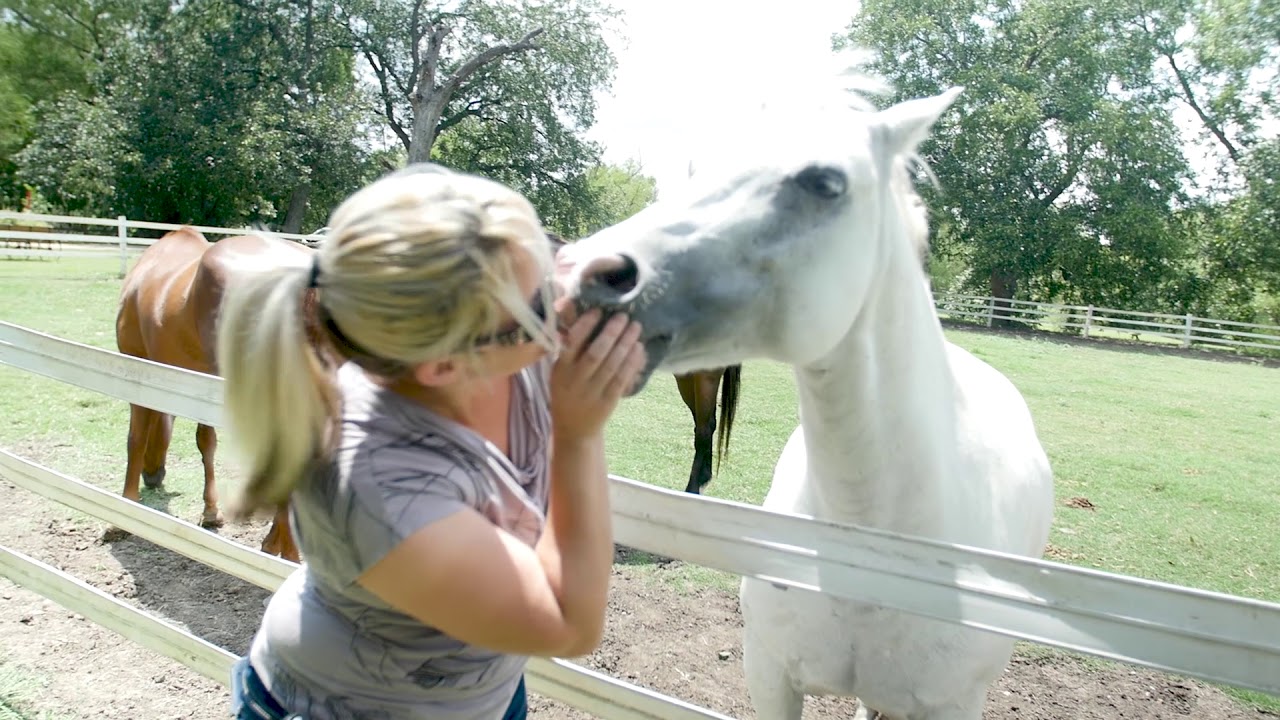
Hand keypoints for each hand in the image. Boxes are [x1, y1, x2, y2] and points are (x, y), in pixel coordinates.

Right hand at [550, 309, 645, 440]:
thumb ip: (570, 350)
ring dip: (625, 344)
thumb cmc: (567, 393)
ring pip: (611, 365)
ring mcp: (591, 393)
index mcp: (560, 369)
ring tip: (636, 329)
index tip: (598, 310)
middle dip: (611, 332)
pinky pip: (621, 380)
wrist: (573, 430)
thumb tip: (585, 317)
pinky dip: (631, 363)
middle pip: (596, 353)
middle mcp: (574, 380)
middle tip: (624, 316)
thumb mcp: (560, 373)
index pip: (571, 343)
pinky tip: (639, 350)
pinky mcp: (606, 403)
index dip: (585, 326)